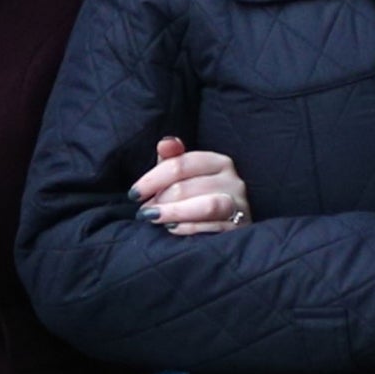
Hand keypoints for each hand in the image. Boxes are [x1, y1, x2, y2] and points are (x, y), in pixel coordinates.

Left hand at [130, 137, 251, 234]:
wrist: (224, 226)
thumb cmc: (198, 198)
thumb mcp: (184, 177)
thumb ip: (173, 159)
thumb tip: (165, 143)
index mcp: (218, 162)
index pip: (181, 164)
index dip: (153, 179)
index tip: (134, 194)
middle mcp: (233, 181)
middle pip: (189, 186)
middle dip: (161, 200)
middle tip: (146, 211)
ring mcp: (239, 205)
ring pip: (207, 206)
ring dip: (175, 213)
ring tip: (155, 219)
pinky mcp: (240, 228)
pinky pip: (214, 227)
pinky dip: (190, 228)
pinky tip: (172, 230)